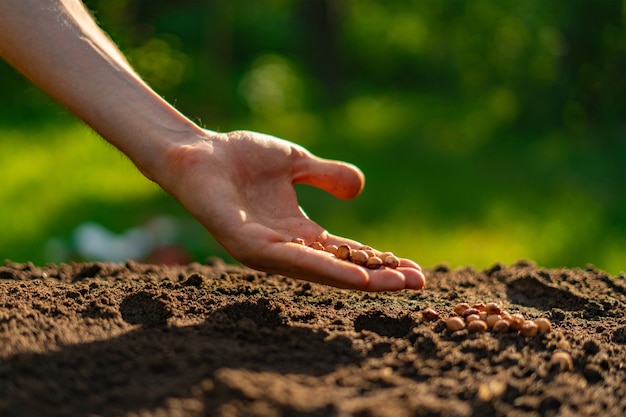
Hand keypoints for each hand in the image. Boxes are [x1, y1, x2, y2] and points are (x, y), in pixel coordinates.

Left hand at [160, 130, 425, 290]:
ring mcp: (268, 251)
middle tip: (418, 283)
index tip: (413, 269)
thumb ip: (326, 175)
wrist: (199, 151)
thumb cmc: (240, 156)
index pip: (347, 253)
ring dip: (361, 280)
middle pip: (341, 269)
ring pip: (322, 271)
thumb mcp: (296, 162)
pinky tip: (356, 277)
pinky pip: (292, 261)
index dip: (380, 262)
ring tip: (397, 284)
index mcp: (300, 232)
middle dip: (380, 278)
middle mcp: (287, 247)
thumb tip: (359, 188)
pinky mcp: (248, 246)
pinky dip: (326, 271)